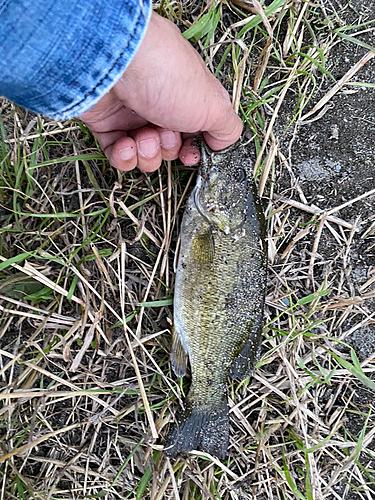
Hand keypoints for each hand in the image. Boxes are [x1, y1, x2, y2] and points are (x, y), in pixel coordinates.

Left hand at [81, 12, 241, 171]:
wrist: (115, 61)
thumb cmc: (165, 74)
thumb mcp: (215, 106)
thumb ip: (227, 130)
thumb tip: (222, 144)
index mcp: (189, 97)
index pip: (195, 133)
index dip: (193, 149)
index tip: (191, 153)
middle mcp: (162, 104)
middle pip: (170, 148)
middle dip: (168, 148)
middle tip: (164, 133)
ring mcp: (133, 114)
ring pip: (145, 154)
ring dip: (147, 154)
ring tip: (143, 136)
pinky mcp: (106, 122)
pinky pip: (118, 155)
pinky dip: (124, 157)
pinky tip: (126, 146)